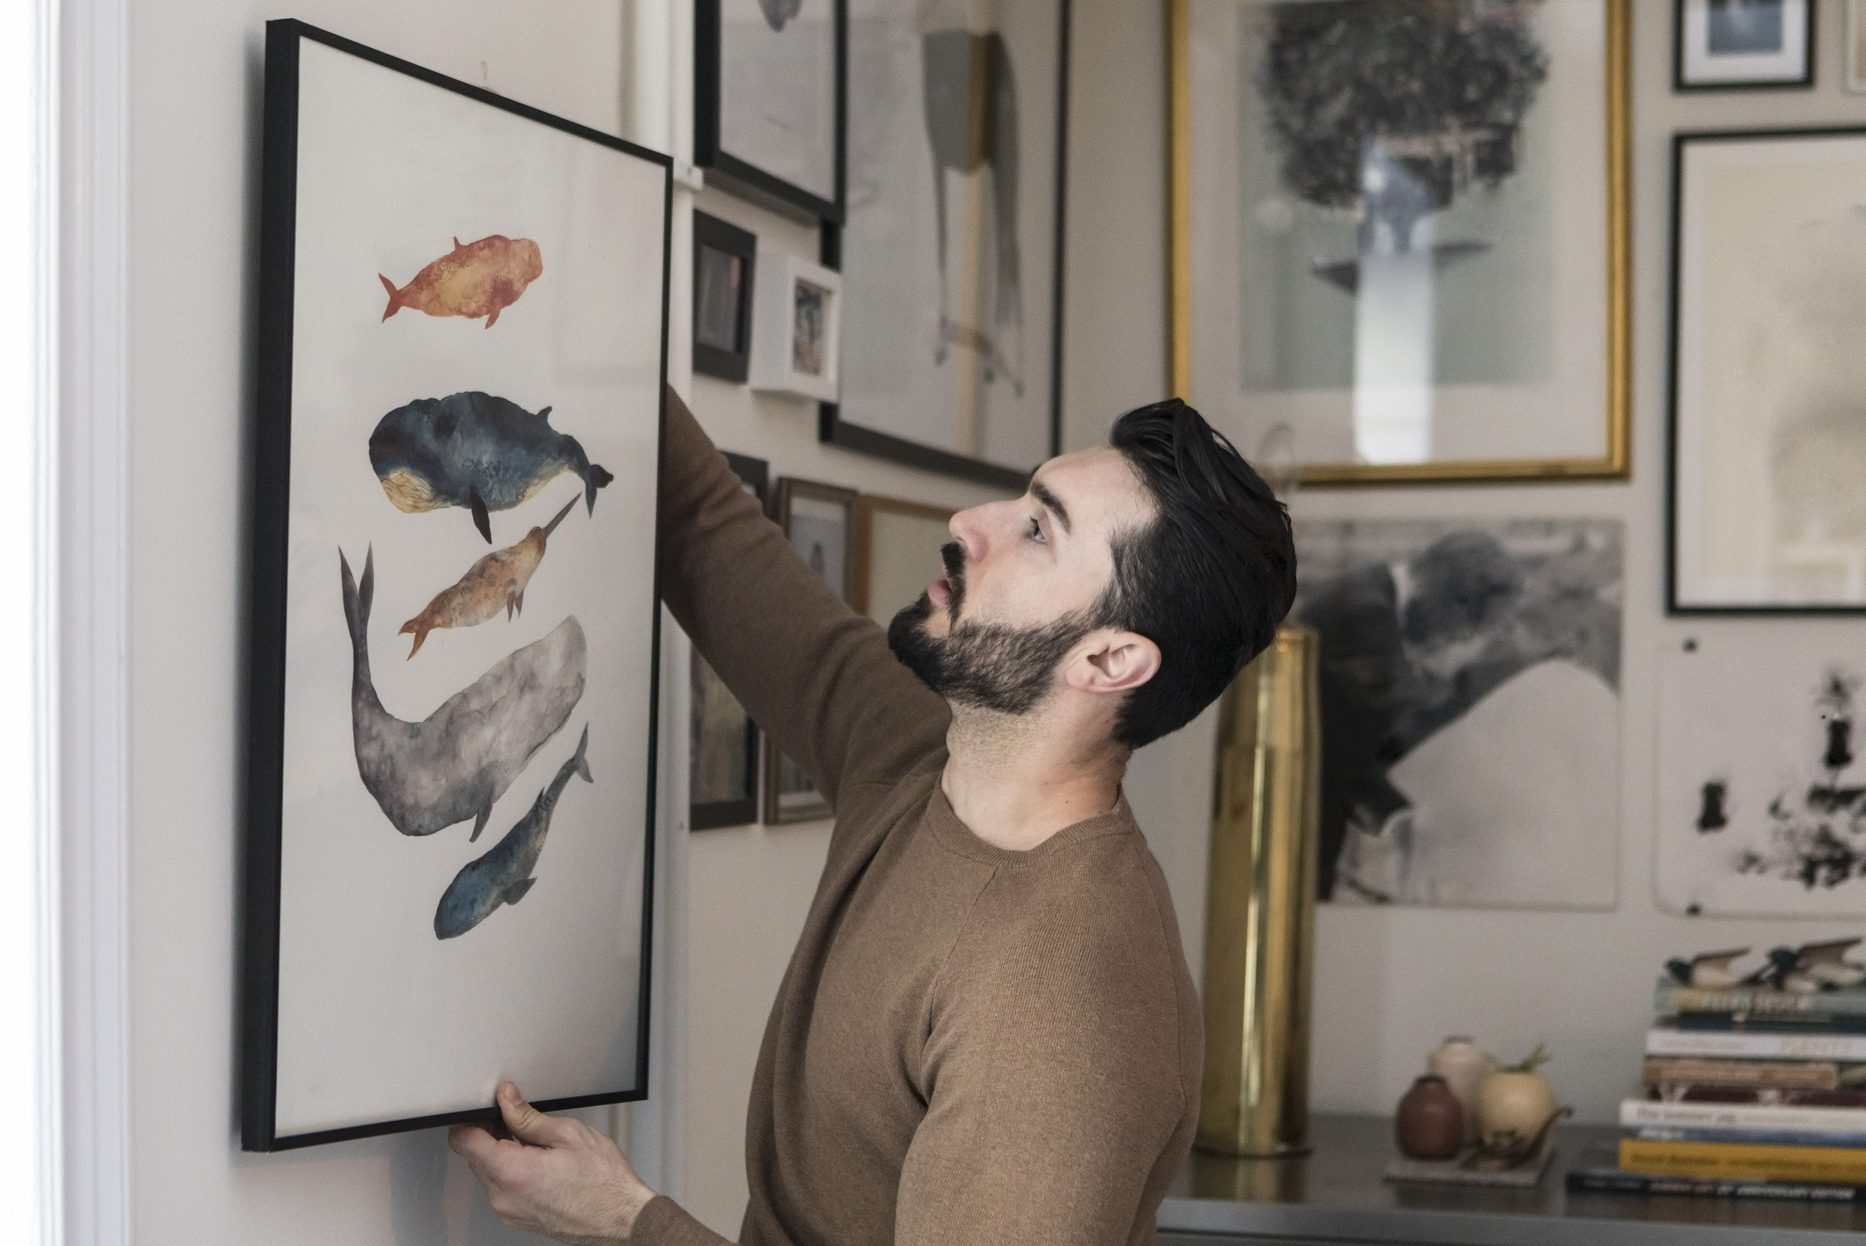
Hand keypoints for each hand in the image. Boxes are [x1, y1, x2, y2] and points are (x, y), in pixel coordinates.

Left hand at [449, 1082, 655, 1243]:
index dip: (469, 1118)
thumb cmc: (602, 1182)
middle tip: (513, 1118)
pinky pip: (500, 1189)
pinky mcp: (516, 1218)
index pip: (465, 1141)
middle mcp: (503, 1197)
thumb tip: (507, 1100)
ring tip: (532, 1141)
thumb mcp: (568, 1134)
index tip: (484, 1108)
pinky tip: (535, 1161)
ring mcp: (508, 1211)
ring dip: (500, 1153)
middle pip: (474, 1157)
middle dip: (487, 1134)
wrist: (619, 1218)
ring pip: (487, 1173)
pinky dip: (509, 1172)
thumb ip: (527, 1116)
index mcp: (512, 1172)